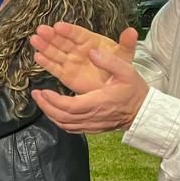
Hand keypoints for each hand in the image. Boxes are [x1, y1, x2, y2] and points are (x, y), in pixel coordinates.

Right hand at [30, 22, 137, 94]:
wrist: (117, 88)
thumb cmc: (120, 69)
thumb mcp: (126, 56)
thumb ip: (127, 44)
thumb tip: (132, 32)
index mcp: (91, 41)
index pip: (77, 34)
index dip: (68, 30)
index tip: (58, 26)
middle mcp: (78, 50)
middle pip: (63, 41)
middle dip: (51, 36)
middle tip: (40, 30)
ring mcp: (71, 62)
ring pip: (56, 52)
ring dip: (45, 46)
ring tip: (34, 40)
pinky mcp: (67, 75)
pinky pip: (55, 68)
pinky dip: (46, 63)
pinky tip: (37, 57)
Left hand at [30, 46, 148, 133]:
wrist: (143, 112)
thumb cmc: (134, 91)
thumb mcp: (126, 71)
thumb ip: (109, 61)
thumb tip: (92, 52)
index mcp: (98, 103)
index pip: (70, 106)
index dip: (54, 100)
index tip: (43, 91)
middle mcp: (92, 117)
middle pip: (62, 117)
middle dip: (46, 106)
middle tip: (36, 94)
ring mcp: (91, 125)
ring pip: (64, 124)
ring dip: (50, 113)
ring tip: (41, 100)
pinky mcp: (91, 128)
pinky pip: (70, 128)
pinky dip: (59, 121)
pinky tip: (53, 112)